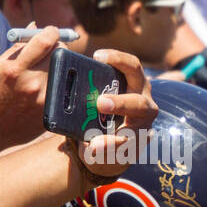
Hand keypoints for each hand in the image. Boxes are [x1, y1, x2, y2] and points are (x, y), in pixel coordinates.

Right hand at [0, 26, 58, 149]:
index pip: (46, 41)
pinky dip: (59, 84)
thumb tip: (36, 26)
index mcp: (15, 69)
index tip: (51, 31)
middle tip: (52, 49)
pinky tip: (46, 87)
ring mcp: (44, 101)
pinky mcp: (51, 114)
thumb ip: (19, 47)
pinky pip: (63, 90)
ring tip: (47, 70)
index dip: (52, 32)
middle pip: (60, 53)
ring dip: (59, 66)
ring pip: (64, 72)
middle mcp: (32, 84)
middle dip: (58, 47)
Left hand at [76, 48, 157, 181]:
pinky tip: (93, 149)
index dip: (117, 59)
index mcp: (135, 84)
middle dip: (119, 103)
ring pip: (133, 132)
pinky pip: (122, 149)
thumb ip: (88, 89)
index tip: (97, 57)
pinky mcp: (135, 145)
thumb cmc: (101, 112)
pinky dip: (106, 149)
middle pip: (138, 101)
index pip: (132, 66)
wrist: (108, 145)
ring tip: (95, 140)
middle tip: (99, 103)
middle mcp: (144, 103)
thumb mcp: (97, 97)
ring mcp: (143, 127)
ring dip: (113, 136)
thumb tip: (62, 80)